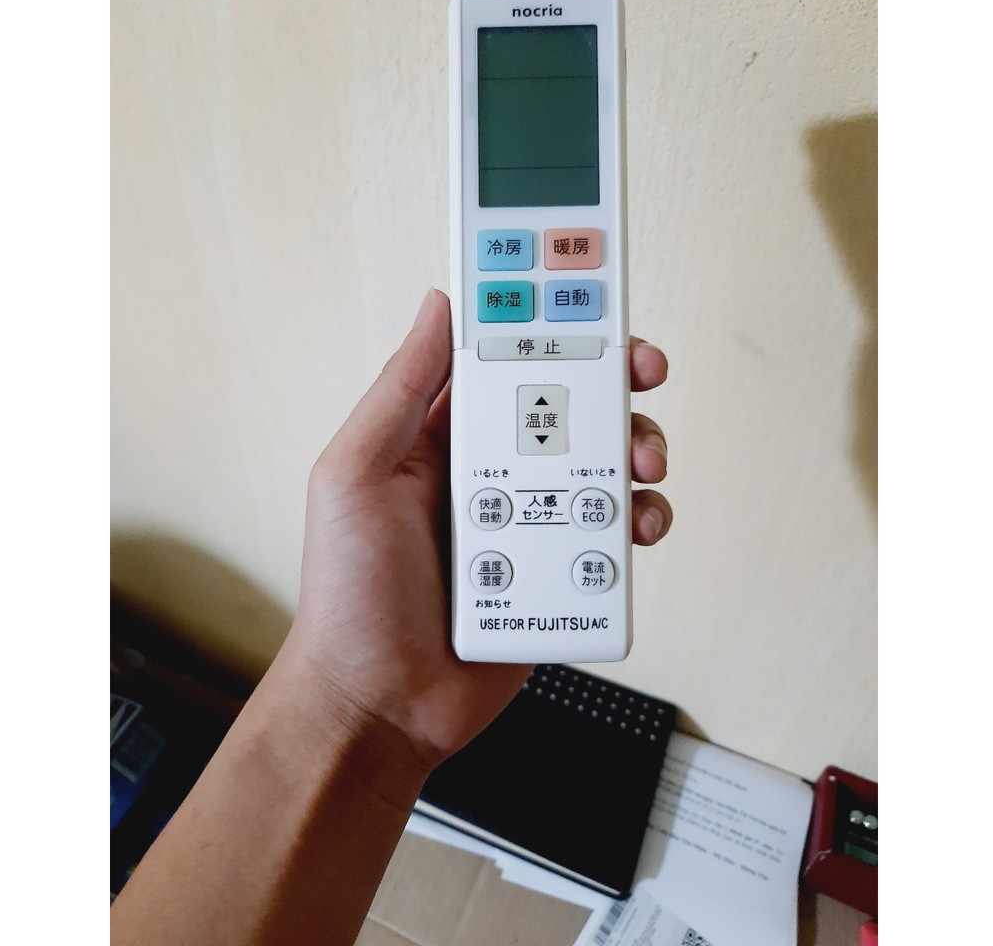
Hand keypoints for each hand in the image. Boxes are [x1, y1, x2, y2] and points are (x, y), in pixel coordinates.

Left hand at [287, 288, 671, 768]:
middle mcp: (494, 468)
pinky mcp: (561, 569)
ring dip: (636, 446)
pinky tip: (636, 525)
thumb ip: (400, 390)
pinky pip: (614, 530)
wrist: (381, 703)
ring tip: (640, 462)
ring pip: (604, 461)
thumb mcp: (354, 474)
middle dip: (614, 378)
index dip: (547, 318)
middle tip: (641, 370)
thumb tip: (440, 307)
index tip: (587, 289)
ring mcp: (531, 518)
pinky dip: (639, 519)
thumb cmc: (351, 594)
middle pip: (571, 402)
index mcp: (443, 435)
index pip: (504, 358)